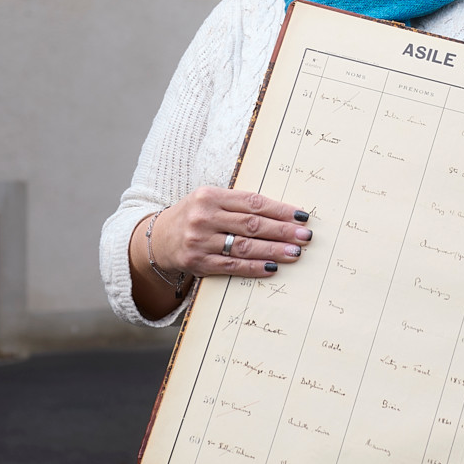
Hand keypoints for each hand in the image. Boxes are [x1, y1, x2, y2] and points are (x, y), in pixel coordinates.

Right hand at [154, 186, 312, 280]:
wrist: (158, 239)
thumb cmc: (193, 216)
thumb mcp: (210, 200)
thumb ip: (238, 204)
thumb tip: (281, 214)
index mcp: (210, 196)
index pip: (252, 202)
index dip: (279, 209)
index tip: (301, 216)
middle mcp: (204, 217)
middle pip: (252, 224)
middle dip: (282, 230)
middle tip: (304, 236)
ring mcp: (200, 241)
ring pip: (244, 246)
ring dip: (273, 250)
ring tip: (295, 252)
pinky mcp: (199, 262)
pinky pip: (232, 266)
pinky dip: (254, 267)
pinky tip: (273, 267)